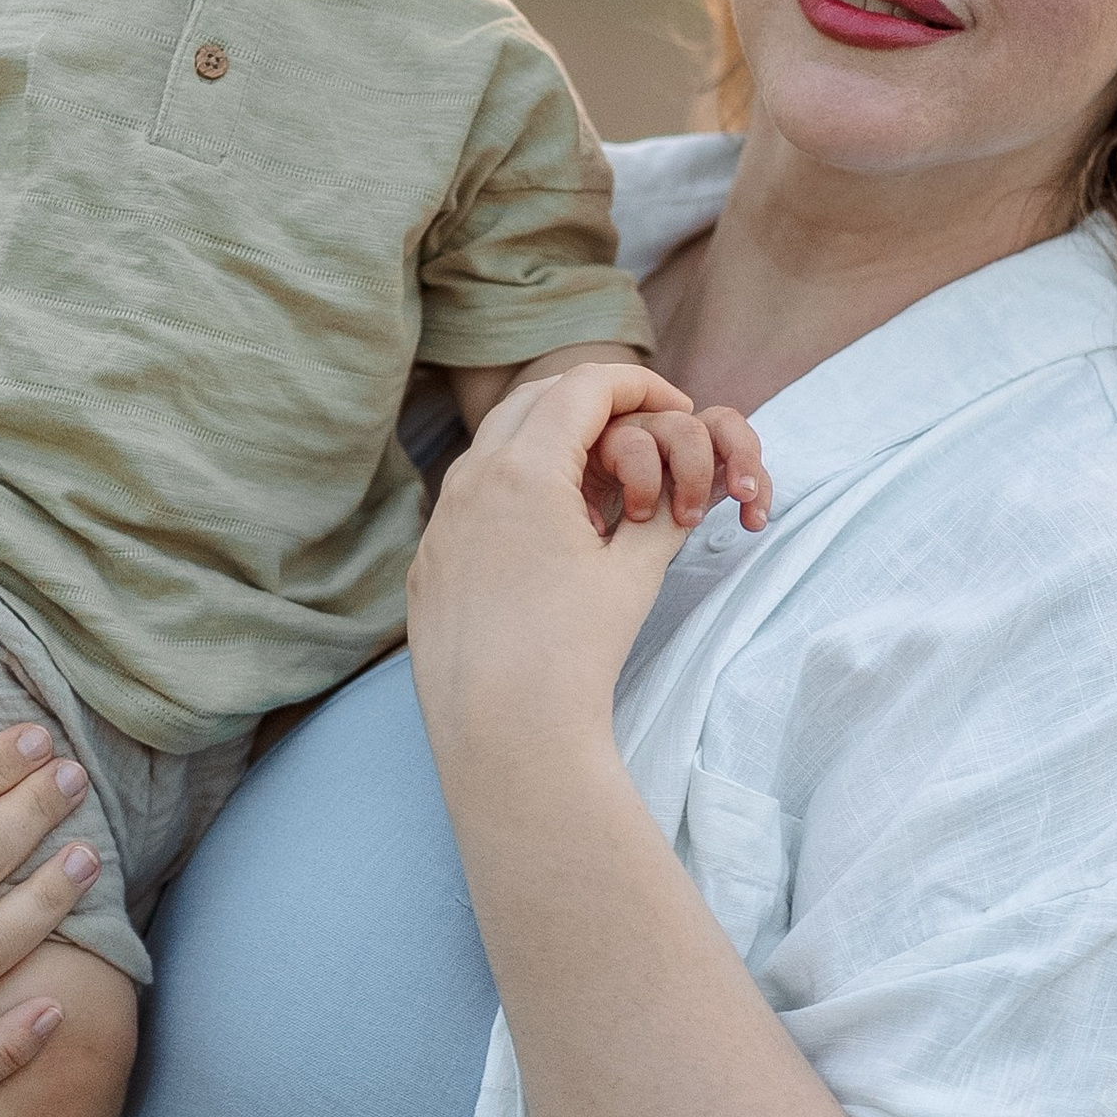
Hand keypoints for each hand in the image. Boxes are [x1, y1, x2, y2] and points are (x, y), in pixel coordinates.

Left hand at [407, 365, 766, 775]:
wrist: (505, 732)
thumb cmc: (575, 653)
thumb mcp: (635, 571)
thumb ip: (666, 508)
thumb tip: (687, 481)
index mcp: (525, 469)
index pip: (584, 387)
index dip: (638, 384)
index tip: (673, 402)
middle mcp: (471, 481)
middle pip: (534, 399)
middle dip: (593, 399)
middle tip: (641, 420)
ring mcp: (442, 521)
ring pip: (494, 446)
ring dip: (549, 441)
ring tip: (598, 477)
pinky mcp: (428, 562)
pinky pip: (469, 499)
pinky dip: (513, 488)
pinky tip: (548, 530)